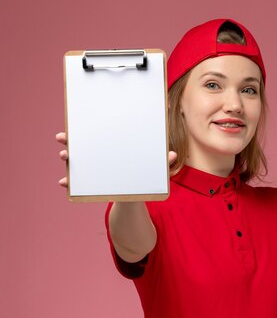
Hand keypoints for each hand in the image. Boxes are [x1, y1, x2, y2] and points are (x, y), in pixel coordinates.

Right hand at [55, 132, 177, 187]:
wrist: (134, 198)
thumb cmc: (141, 176)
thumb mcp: (151, 168)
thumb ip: (161, 161)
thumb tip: (173, 154)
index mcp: (112, 148)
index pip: (99, 133)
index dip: (87, 126)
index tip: (79, 119)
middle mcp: (99, 156)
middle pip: (82, 145)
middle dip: (70, 139)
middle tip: (63, 137)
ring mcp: (93, 170)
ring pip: (76, 161)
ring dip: (67, 157)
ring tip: (65, 156)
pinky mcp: (90, 185)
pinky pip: (76, 183)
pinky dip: (68, 182)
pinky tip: (63, 182)